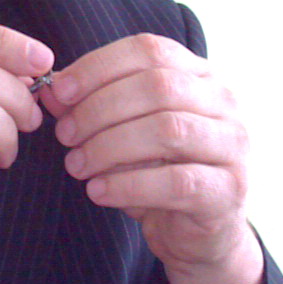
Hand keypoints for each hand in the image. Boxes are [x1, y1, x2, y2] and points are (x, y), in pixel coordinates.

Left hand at [40, 33, 255, 276]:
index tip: (61, 92)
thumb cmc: (157, 174)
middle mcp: (224, 103)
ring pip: (168, 131)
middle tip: (65, 134)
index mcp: (200, 76)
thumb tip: (50, 89)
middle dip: (100, 108)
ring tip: (77, 165)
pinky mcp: (227, 190)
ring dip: (110, 147)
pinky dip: (128, 185)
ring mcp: (232, 145)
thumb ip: (91, 107)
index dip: (100, 66)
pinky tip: (98, 192)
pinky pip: (175, 182)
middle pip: (158, 86)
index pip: (150, 49)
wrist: (195, 234)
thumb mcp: (121, 134)